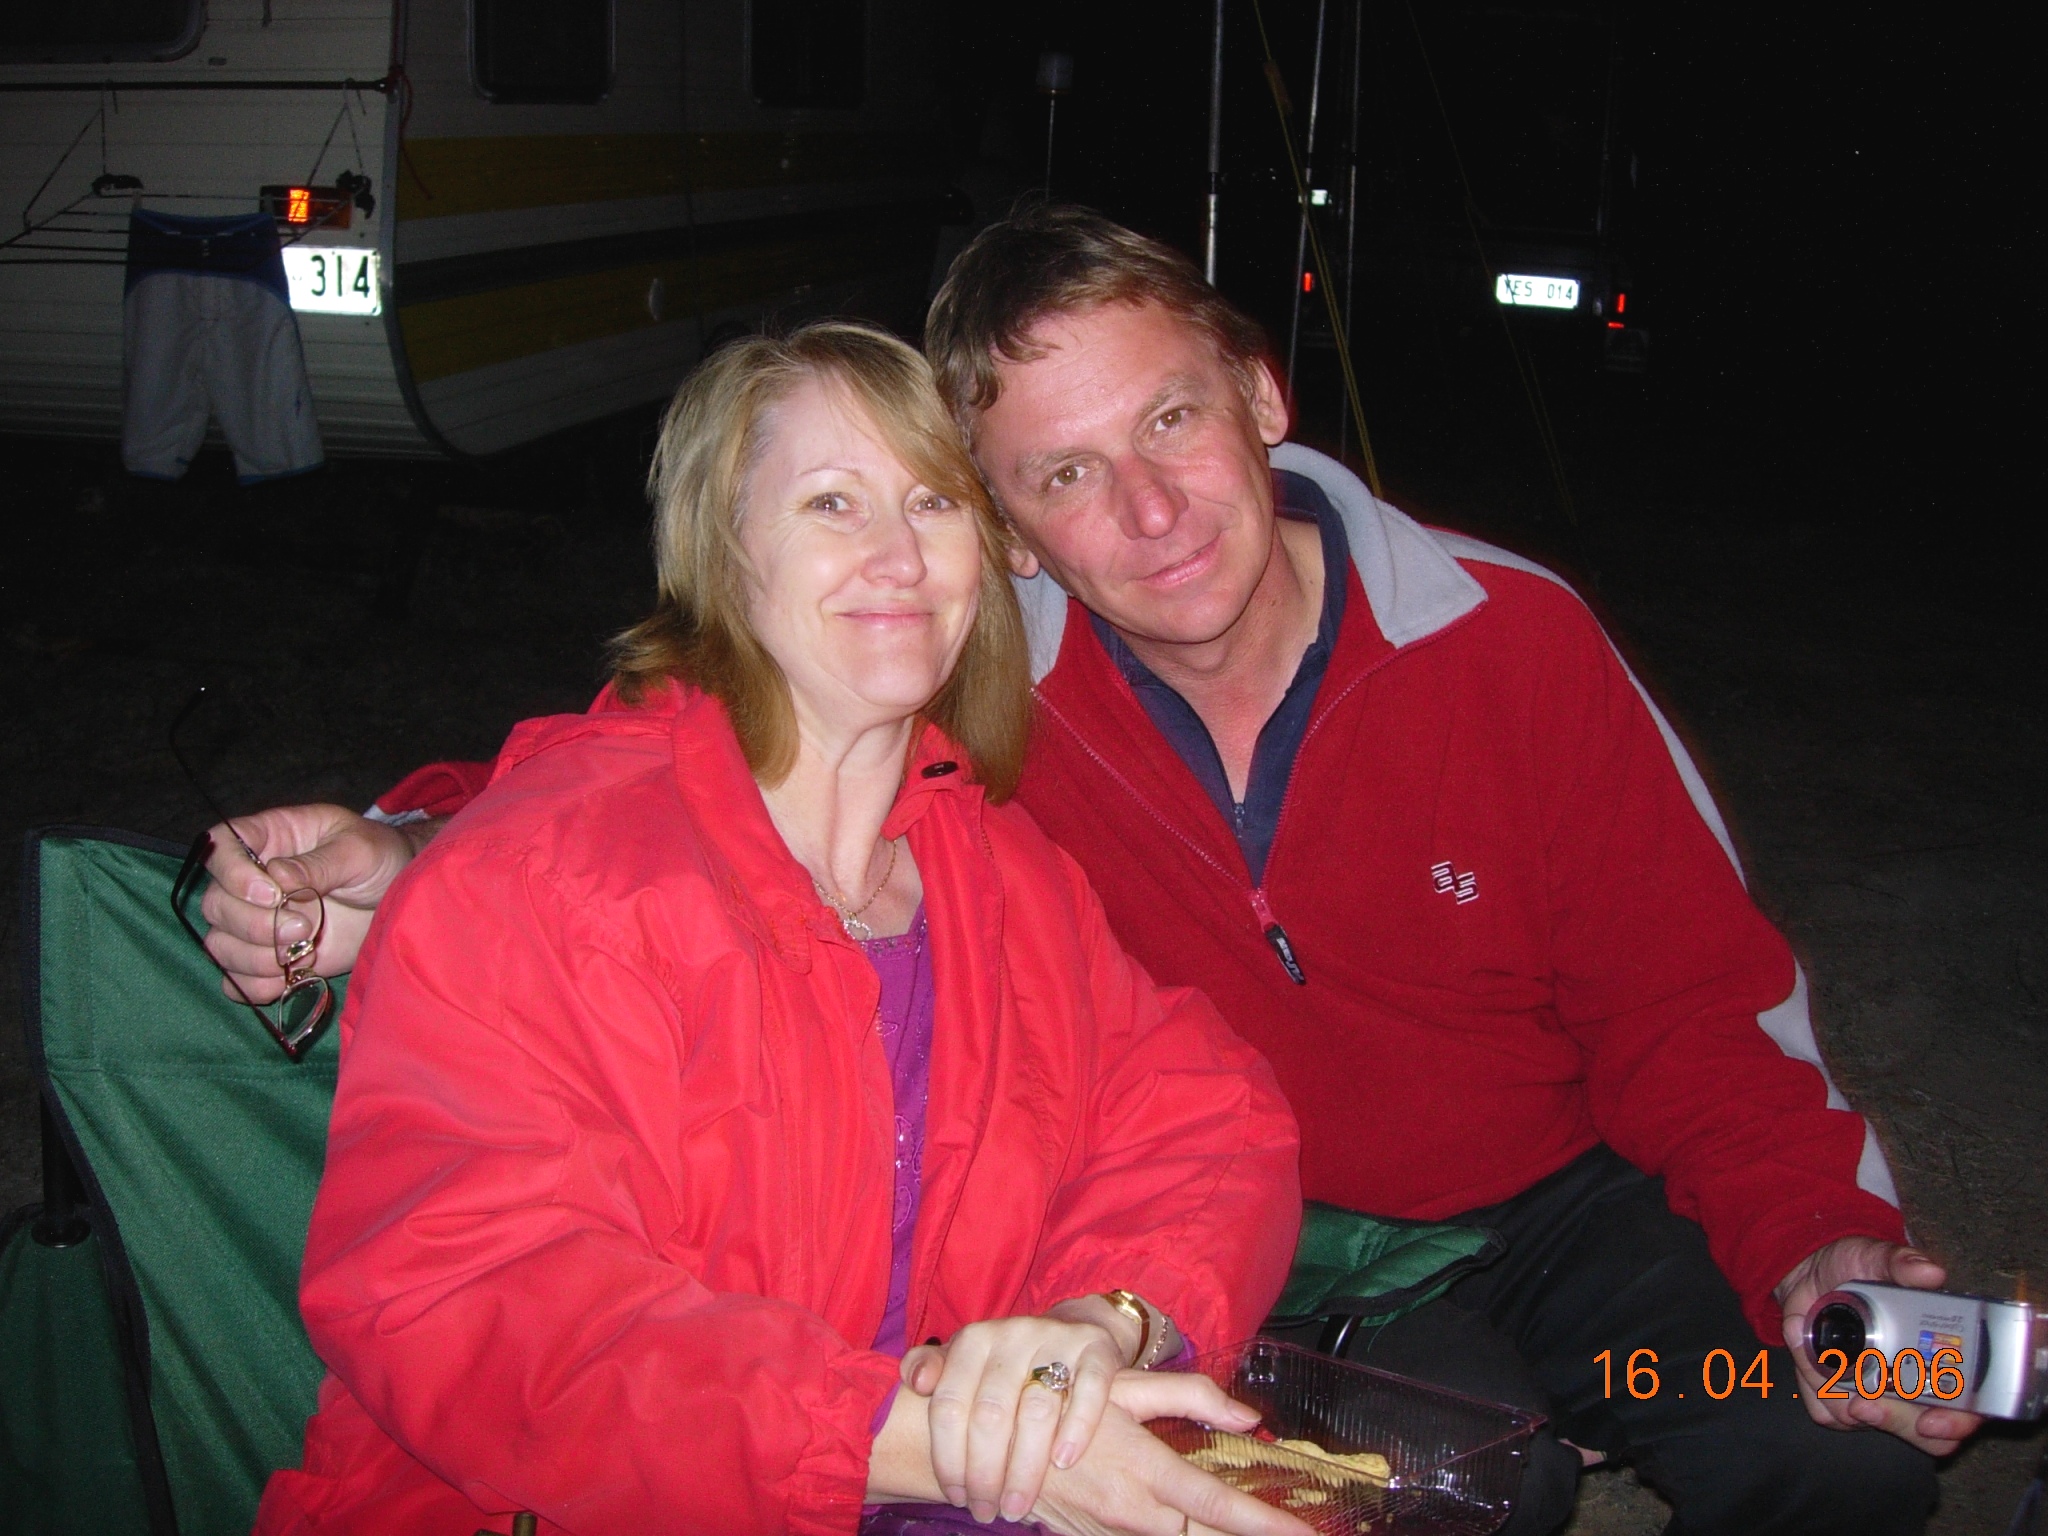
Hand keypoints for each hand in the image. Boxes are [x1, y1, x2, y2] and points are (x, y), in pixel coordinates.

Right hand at [197, 805, 433, 1000]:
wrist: (401, 900)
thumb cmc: (380, 859)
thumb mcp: (359, 850)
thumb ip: (319, 864)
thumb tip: (276, 876)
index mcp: (269, 839)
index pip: (220, 847)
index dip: (232, 872)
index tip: (270, 893)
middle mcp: (253, 881)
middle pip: (216, 905)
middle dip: (254, 924)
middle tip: (304, 927)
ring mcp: (258, 921)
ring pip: (220, 945)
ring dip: (255, 958)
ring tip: (301, 953)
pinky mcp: (270, 957)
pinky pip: (237, 979)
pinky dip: (255, 985)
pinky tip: (287, 979)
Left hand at [899, 1310, 1130, 1522]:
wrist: (1070, 1336)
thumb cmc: (1004, 1367)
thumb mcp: (964, 1363)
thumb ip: (929, 1369)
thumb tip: (916, 1384)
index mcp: (973, 1340)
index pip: (949, 1404)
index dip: (948, 1458)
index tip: (956, 1496)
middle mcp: (1012, 1334)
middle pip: (990, 1413)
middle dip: (984, 1474)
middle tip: (986, 1511)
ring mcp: (1056, 1339)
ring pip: (1036, 1410)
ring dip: (1025, 1468)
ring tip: (1016, 1507)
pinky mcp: (1096, 1348)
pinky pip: (1089, 1390)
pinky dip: (1077, 1429)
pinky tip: (1064, 1463)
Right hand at [1028, 1370, 1315, 1535]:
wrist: (986, 1446)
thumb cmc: (1057, 1402)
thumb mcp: (1122, 1388)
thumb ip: (1188, 1396)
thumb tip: (1248, 1416)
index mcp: (1147, 1471)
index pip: (1218, 1506)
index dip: (1265, 1523)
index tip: (1306, 1534)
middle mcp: (1134, 1513)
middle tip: (1290, 1532)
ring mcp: (1112, 1534)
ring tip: (1253, 1530)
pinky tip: (1190, 1526)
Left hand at [1776, 1236, 1983, 1453]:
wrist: (1809, 1271)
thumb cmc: (1856, 1265)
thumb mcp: (1879, 1257)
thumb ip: (1904, 1264)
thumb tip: (1931, 1272)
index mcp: (1940, 1357)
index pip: (1966, 1410)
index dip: (1955, 1423)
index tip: (1931, 1422)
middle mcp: (1911, 1385)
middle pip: (1920, 1434)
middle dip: (1892, 1421)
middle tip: (1863, 1401)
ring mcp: (1872, 1394)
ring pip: (1862, 1422)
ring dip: (1833, 1385)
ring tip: (1814, 1335)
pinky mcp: (1832, 1394)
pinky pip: (1822, 1408)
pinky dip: (1808, 1378)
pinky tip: (1802, 1338)